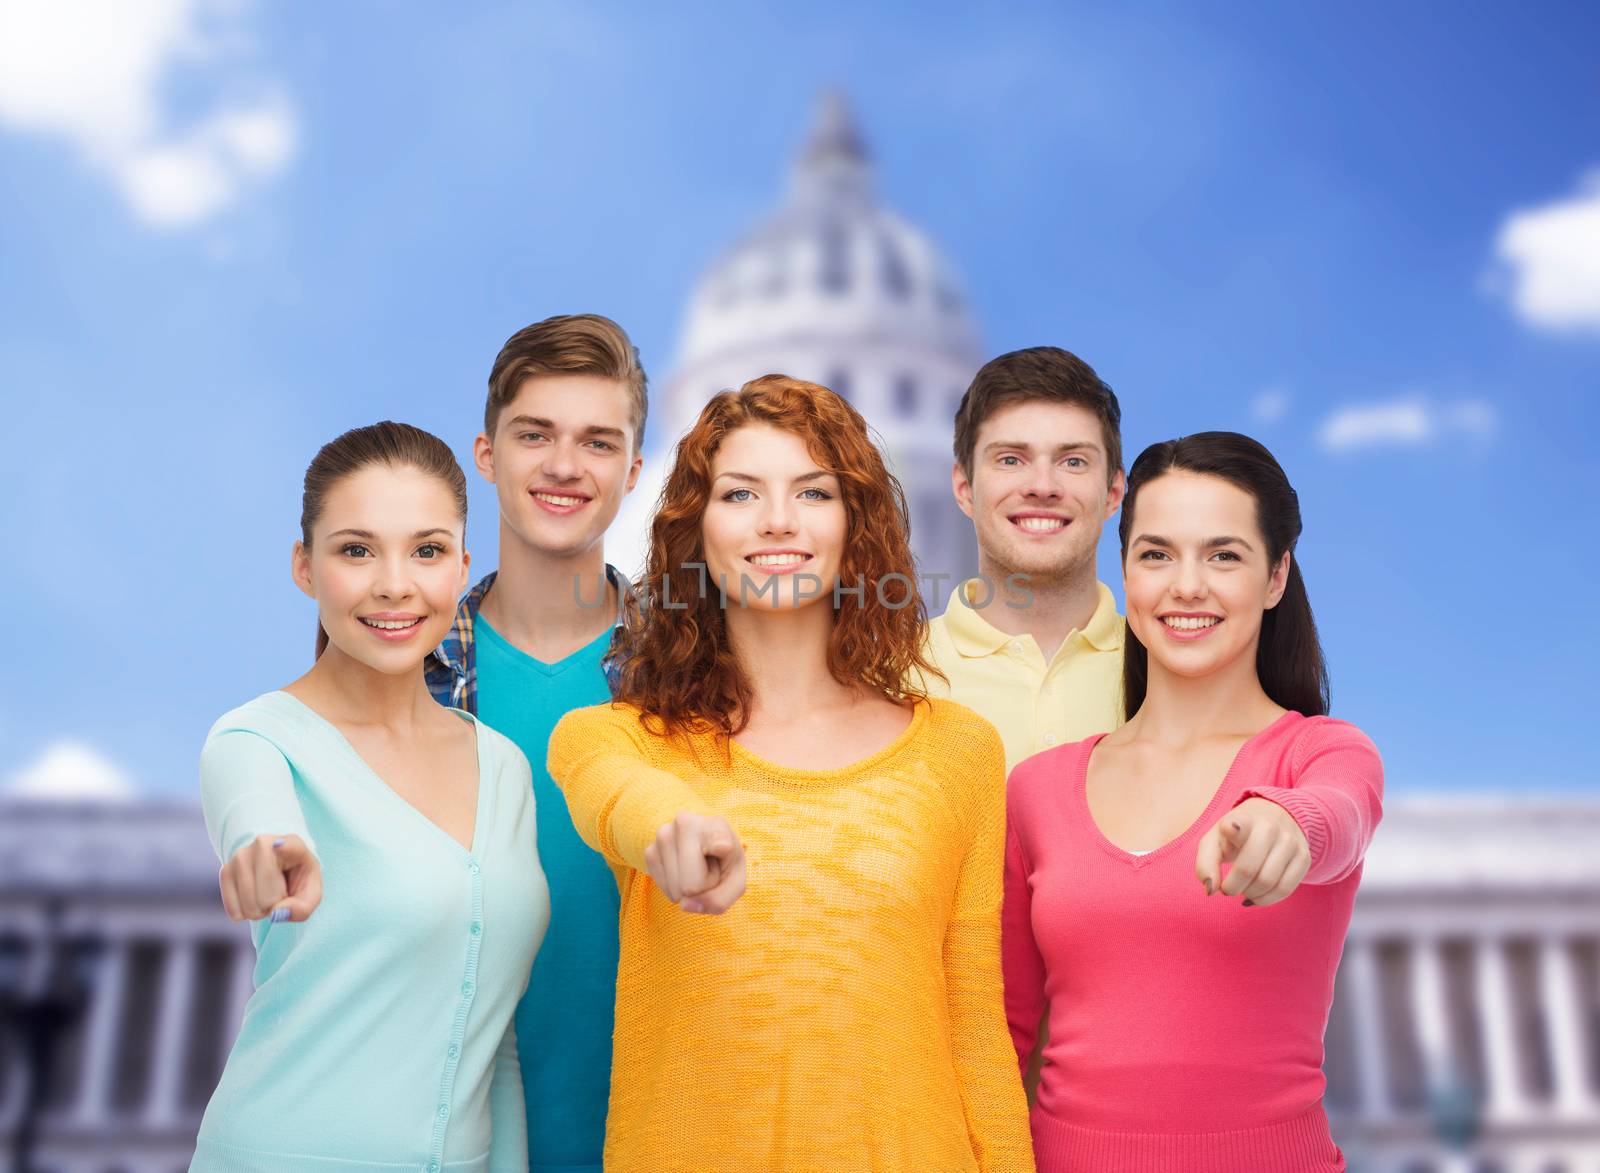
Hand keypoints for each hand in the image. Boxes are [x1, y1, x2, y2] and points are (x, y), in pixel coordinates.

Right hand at [219, 834, 322, 923]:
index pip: (288, 846)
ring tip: (268, 893)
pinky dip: (245, 913)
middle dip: (275, 907)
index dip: (284, 847)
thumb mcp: (310, 893)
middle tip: (280, 893)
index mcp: (293, 844)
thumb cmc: (298, 880)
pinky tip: (254, 896)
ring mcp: (240, 856)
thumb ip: (301, 907)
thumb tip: (275, 914)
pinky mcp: (225, 871)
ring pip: (248, 907)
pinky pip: (234, 911)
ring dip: (260, 911)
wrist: (280, 867)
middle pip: (266, 899)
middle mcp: (263, 844)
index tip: (279, 845)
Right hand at [643, 812, 745, 914]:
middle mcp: (686, 823)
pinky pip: (663, 888)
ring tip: (695, 866)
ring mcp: (663, 835)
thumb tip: (684, 905)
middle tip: (708, 867)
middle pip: (691, 885)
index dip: (721, 864)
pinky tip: (682, 868)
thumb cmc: (723, 862)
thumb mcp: (735, 882)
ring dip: (688, 888)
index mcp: (716, 825)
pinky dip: (674, 887)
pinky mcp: (649, 850)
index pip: (720, 849)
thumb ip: (719, 900)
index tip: (724, 850)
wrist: (705, 845)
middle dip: (702, 887)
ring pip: (676, 889)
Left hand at [1195, 798, 1309, 907]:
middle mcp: (1268, 827)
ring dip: (1250, 895)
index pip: (1238, 824)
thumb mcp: (1214, 841)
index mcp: (1242, 819)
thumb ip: (1205, 865)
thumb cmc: (1235, 835)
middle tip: (1228, 889)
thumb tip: (1211, 890)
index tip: (1230, 828)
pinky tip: (1258, 895)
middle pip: (1249, 868)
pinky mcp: (1304, 857)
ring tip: (1243, 891)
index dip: (1233, 828)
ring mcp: (1289, 841)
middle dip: (1232, 887)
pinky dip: (1267, 899)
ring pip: (1268, 882)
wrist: (1274, 817)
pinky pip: (1286, 889)